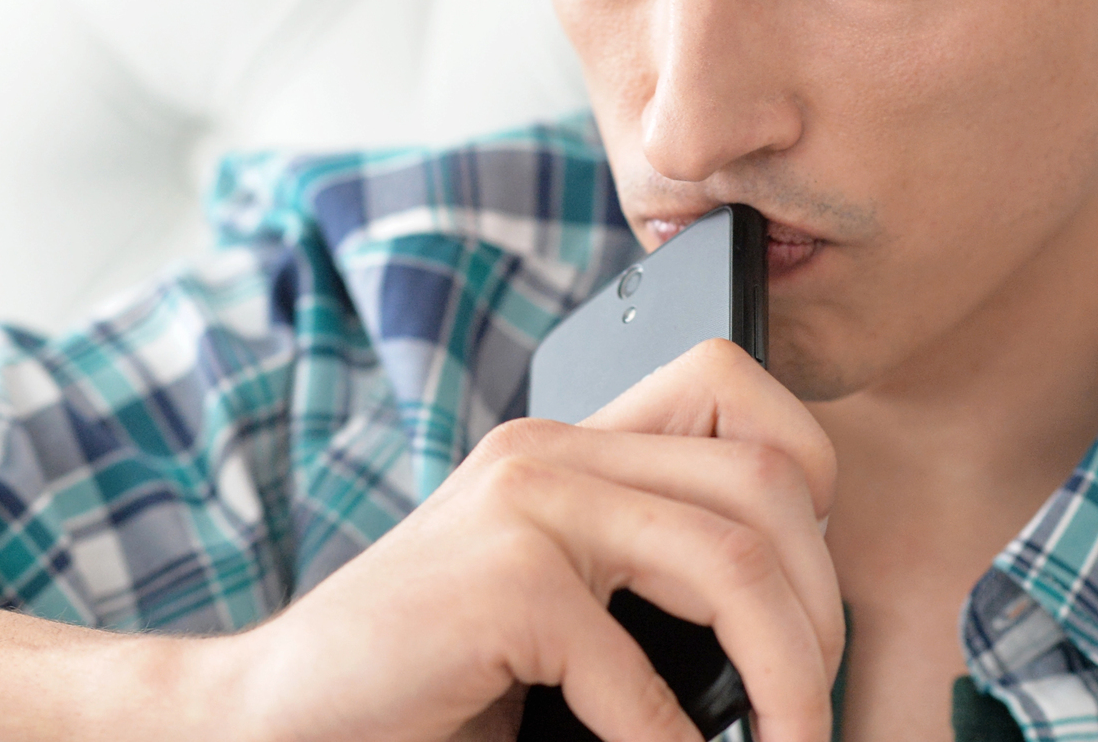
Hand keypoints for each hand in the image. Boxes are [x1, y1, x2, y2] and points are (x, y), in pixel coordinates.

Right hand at [220, 338, 842, 741]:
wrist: (278, 709)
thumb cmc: (429, 672)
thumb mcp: (557, 598)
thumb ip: (647, 575)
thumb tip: (800, 630)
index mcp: (570, 444)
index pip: (733, 388)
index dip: (810, 481)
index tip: (809, 596)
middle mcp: (551, 449)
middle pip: (765, 479)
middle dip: (819, 608)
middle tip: (807, 710)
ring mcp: (523, 502)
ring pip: (729, 557)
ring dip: (786, 673)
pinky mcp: (499, 578)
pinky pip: (635, 668)